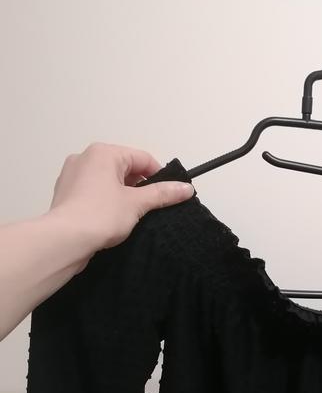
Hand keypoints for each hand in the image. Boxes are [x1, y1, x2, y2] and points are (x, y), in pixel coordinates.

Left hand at [48, 141, 194, 250]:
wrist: (64, 240)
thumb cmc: (100, 215)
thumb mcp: (137, 203)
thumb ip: (163, 194)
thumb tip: (187, 188)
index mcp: (103, 153)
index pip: (141, 158)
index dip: (159, 176)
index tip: (170, 194)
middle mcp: (85, 158)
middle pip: (124, 167)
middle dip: (140, 186)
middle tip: (152, 207)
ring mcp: (72, 175)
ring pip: (108, 180)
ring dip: (123, 194)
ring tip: (133, 215)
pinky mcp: (66, 193)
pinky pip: (94, 191)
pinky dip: (106, 201)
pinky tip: (113, 219)